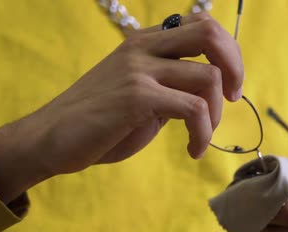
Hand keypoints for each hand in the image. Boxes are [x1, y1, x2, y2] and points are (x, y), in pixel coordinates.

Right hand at [0, 12, 242, 203]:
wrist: (51, 139)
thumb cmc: (98, 121)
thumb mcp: (140, 92)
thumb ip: (170, 83)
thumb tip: (209, 88)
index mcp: (146, 42)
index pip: (202, 25)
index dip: (227, 52)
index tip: (229, 85)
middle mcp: (144, 47)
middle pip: (210, 34)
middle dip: (235, 66)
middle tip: (232, 97)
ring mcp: (139, 69)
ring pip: (209, 77)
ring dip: (216, 115)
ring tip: (200, 136)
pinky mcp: (137, 96)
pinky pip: (194, 109)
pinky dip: (202, 134)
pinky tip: (193, 150)